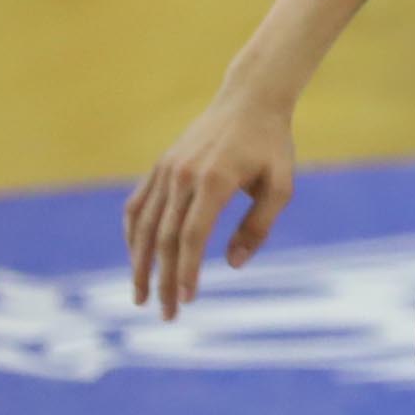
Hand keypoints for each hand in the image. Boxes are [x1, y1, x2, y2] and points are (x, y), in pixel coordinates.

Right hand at [124, 93, 296, 320]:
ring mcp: (166, 170)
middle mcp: (183, 176)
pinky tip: (137, 258)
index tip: (187, 300)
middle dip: (163, 280)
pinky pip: (138, 206)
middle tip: (166, 314)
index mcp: (214, 181)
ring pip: (145, 225)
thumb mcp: (280, 185)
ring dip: (140, 264)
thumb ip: (258, 226)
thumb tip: (232, 266)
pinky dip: (134, 235)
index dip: (186, 271)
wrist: (249, 100)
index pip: (192, 236)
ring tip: (141, 296)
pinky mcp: (160, 166)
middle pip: (165, 238)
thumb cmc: (272, 145)